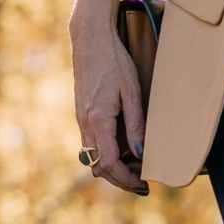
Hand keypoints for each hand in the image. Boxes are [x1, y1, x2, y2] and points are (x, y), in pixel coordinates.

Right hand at [72, 23, 148, 195]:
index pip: (109, 162)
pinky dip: (104, 154)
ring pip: (91, 157)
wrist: (90, 39)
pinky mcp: (81, 113)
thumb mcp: (132, 92)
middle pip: (97, 166)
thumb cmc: (114, 60)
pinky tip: (121, 150)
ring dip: (110, 168)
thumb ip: (136, 125)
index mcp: (98, 119)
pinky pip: (89, 143)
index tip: (143, 184)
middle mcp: (84, 122)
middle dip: (118, 180)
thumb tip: (141, 154)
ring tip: (133, 171)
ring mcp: (80, 118)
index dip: (126, 178)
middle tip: (140, 185)